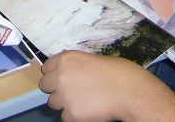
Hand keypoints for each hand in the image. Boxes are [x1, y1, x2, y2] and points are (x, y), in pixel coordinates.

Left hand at [40, 51, 174, 121]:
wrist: (129, 90)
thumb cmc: (116, 73)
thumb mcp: (91, 59)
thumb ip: (74, 66)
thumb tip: (64, 73)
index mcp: (66, 58)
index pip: (46, 67)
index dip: (55, 73)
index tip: (63, 78)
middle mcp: (61, 75)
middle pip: (45, 85)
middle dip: (56, 89)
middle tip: (72, 92)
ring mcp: (64, 95)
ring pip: (53, 103)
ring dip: (64, 103)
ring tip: (83, 101)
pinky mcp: (71, 114)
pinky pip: (65, 117)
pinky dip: (74, 116)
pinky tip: (88, 110)